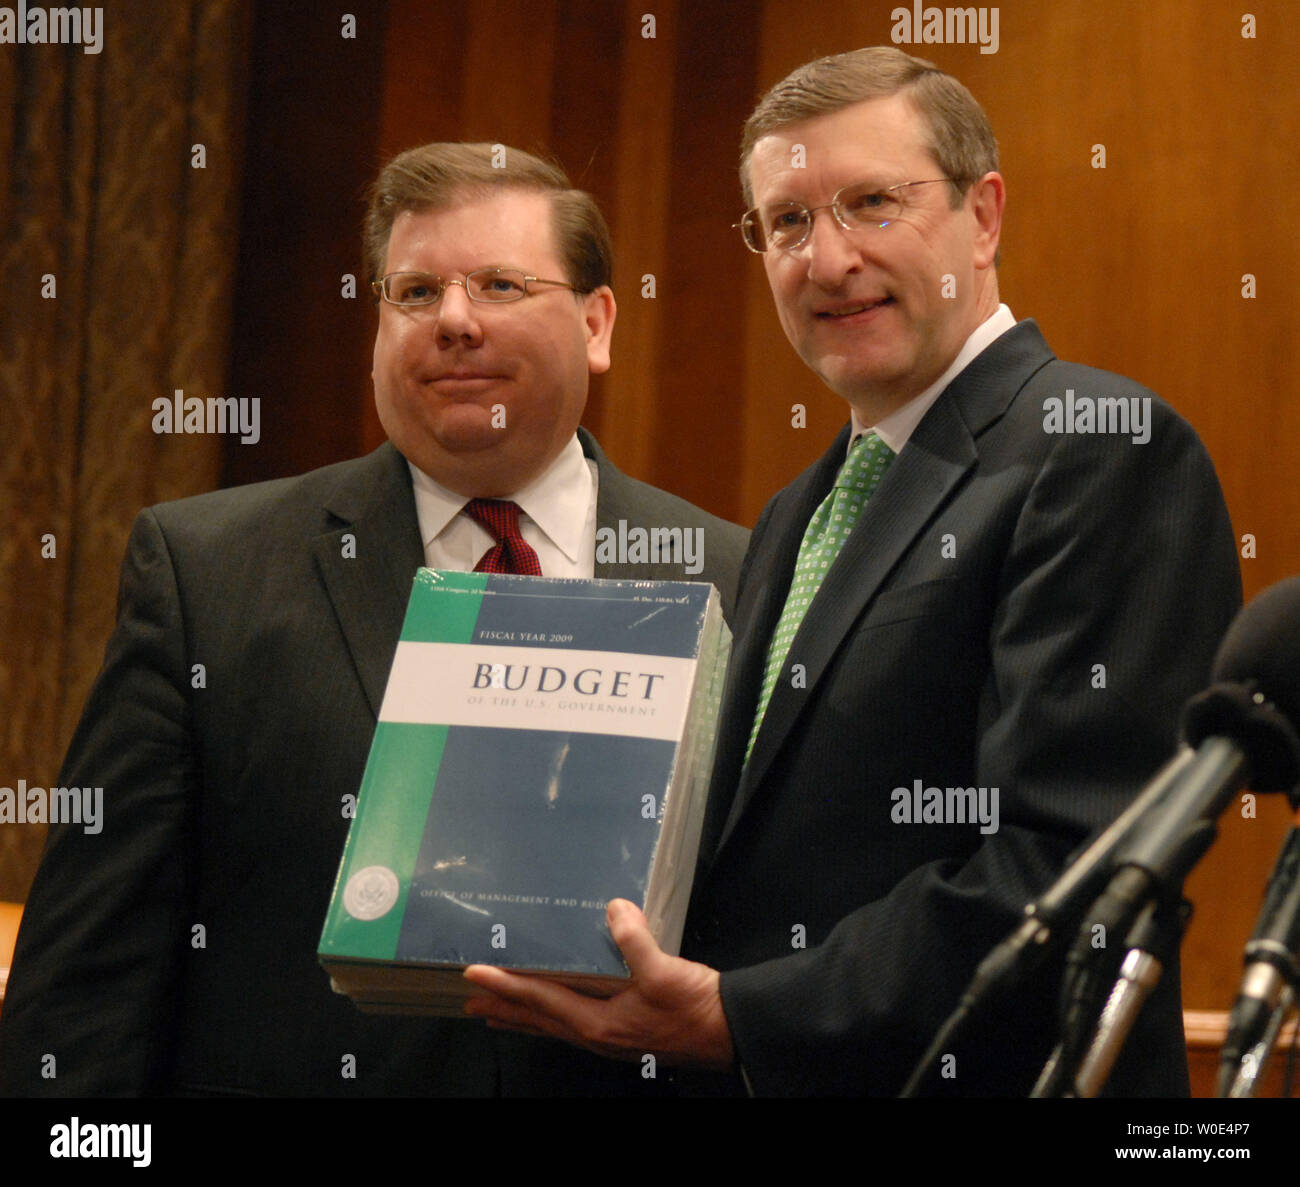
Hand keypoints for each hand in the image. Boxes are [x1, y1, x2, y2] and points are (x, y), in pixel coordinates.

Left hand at [463, 899, 733, 1069]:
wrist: (728, 1032)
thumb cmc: (695, 1007)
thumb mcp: (664, 971)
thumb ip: (635, 940)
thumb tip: (613, 909)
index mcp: (599, 1023)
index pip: (540, 1000)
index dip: (505, 986)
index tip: (474, 975)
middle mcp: (596, 1036)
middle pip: (539, 1020)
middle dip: (504, 1009)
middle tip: (470, 1002)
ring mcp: (609, 1039)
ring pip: (553, 1027)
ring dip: (523, 1017)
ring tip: (497, 1013)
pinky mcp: (622, 1035)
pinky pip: (572, 1026)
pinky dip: (550, 1018)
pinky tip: (554, 1012)